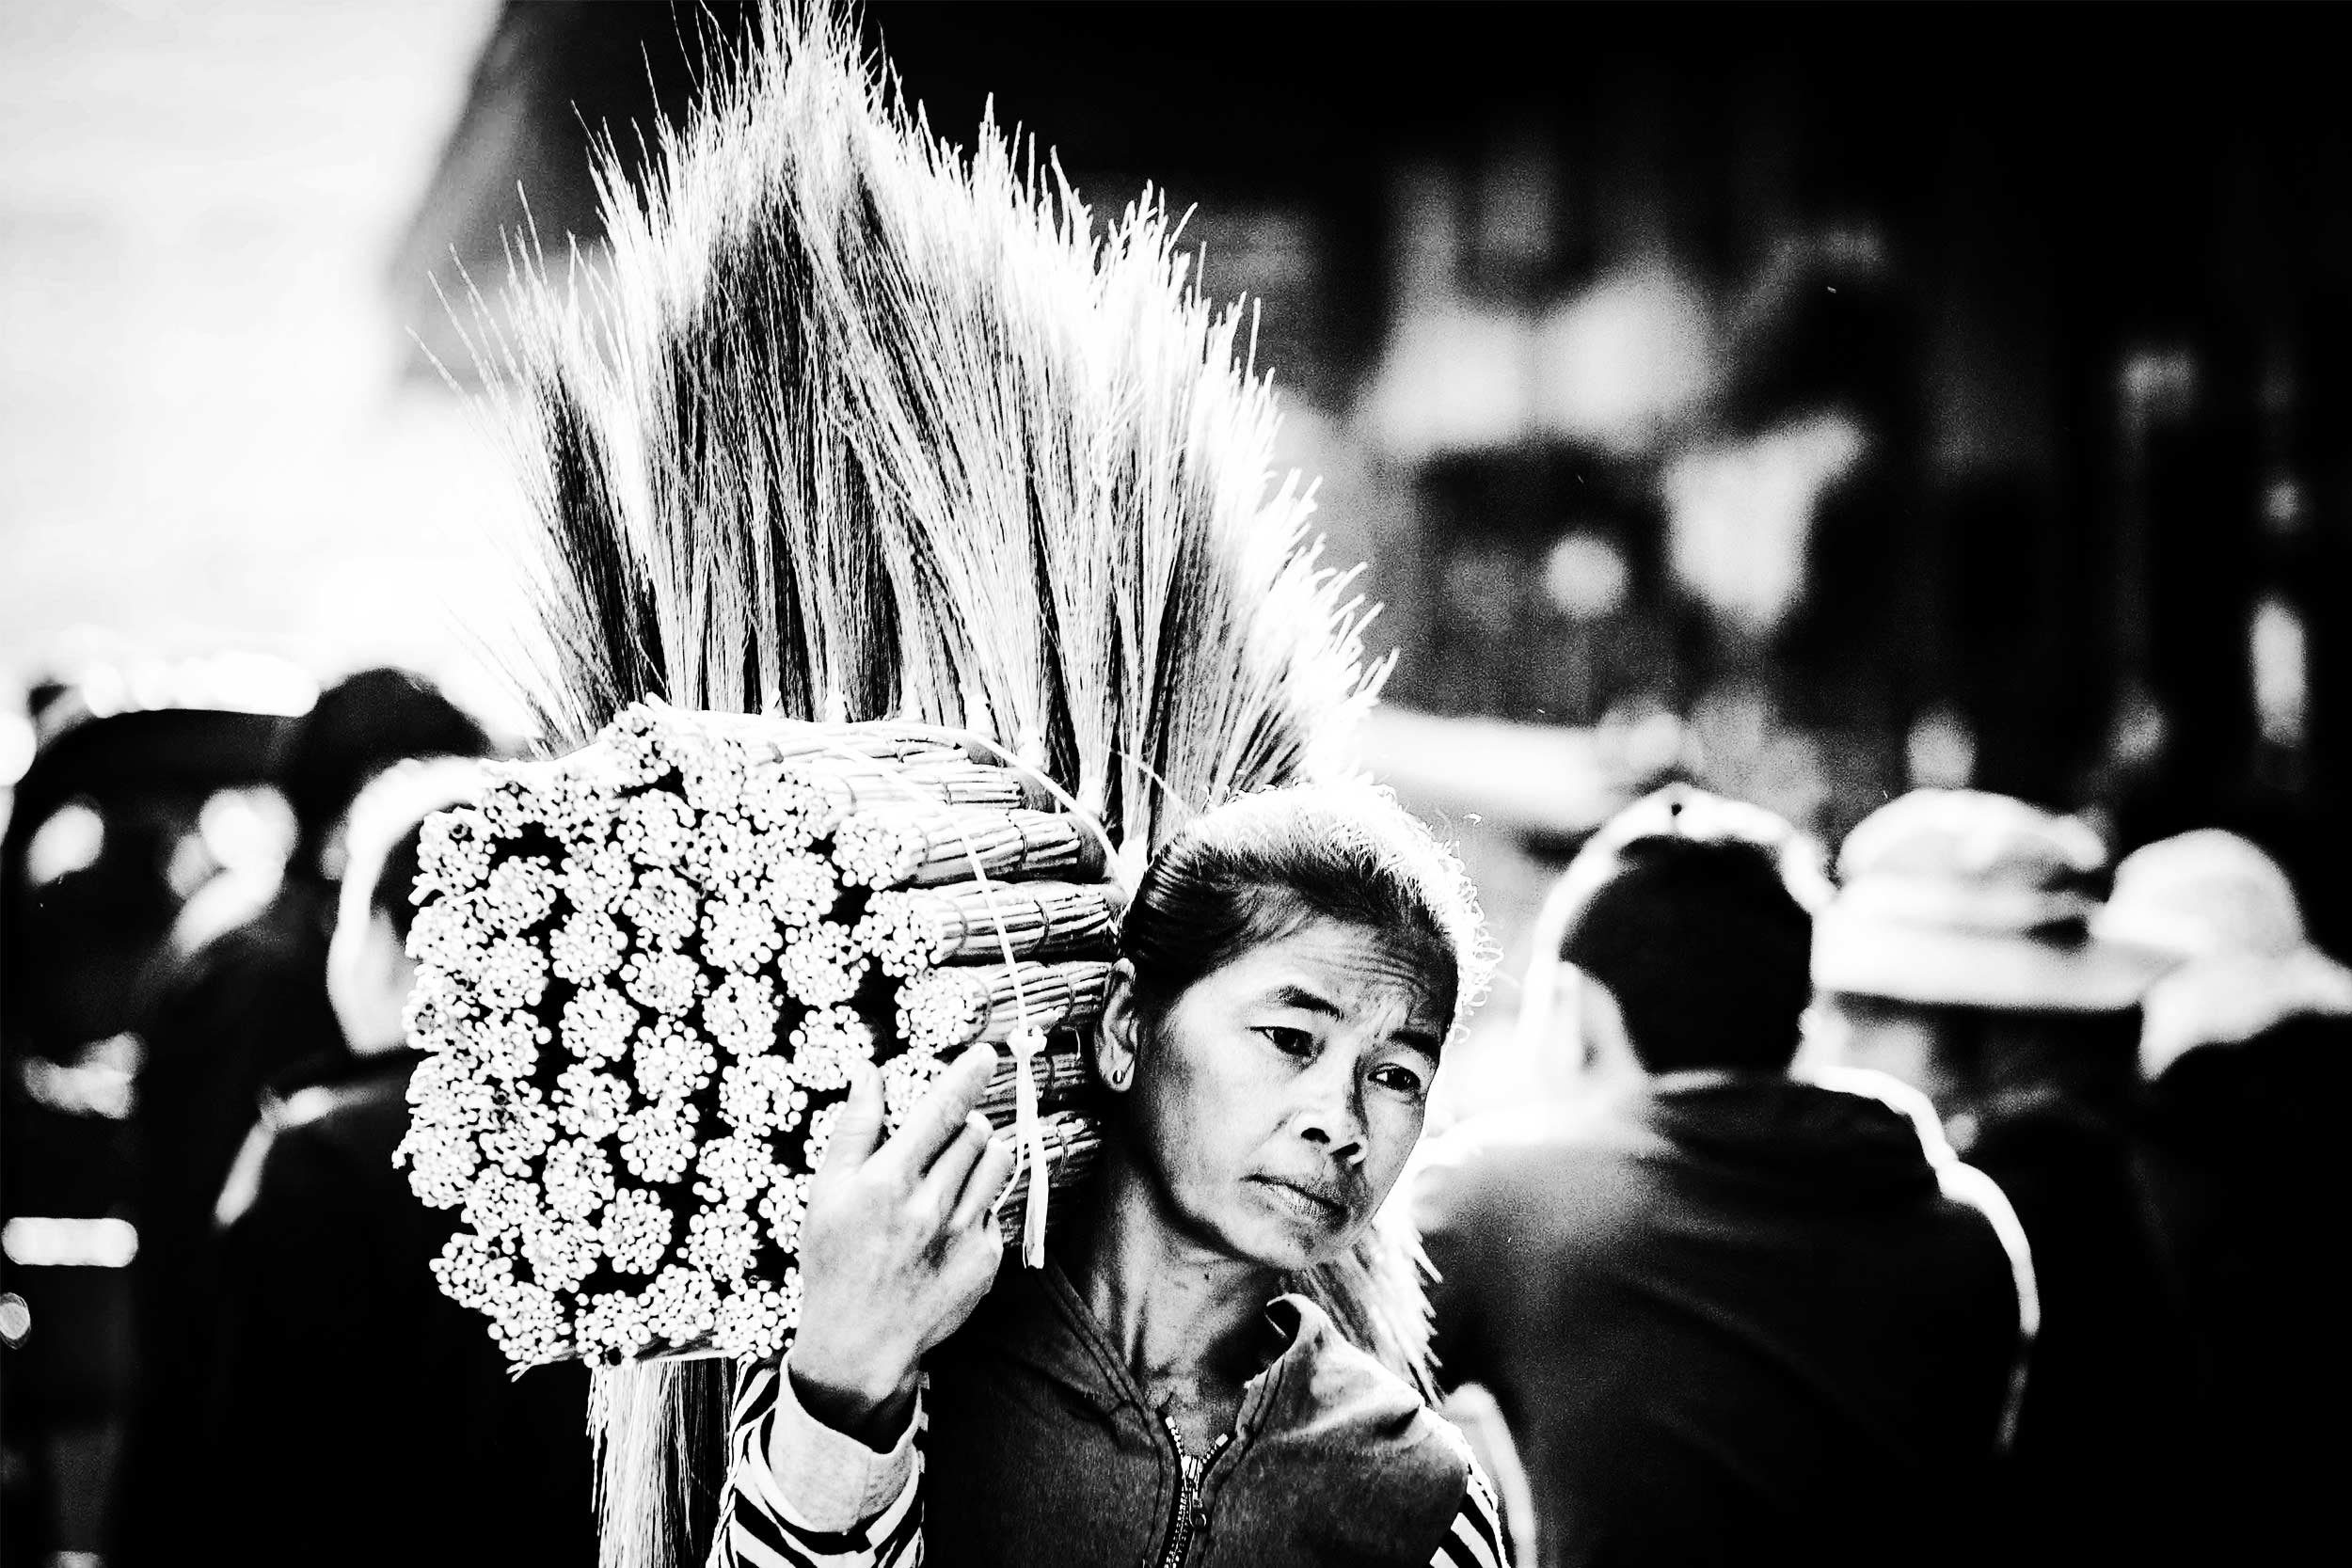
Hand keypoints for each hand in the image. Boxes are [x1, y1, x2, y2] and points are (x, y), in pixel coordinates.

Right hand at [788, 1043, 1014, 1446]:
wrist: (860, 1343)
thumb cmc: (835, 1261)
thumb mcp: (827, 1192)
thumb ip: (854, 1129)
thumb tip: (870, 1073)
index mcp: (888, 1183)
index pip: (941, 1111)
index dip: (967, 1075)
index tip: (987, 1053)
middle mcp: (931, 1206)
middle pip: (973, 1131)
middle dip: (960, 1123)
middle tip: (937, 1143)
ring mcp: (964, 1235)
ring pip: (996, 1161)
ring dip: (979, 1153)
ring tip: (948, 1175)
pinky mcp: (987, 1259)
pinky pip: (996, 1206)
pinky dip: (977, 1203)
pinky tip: (946, 1227)